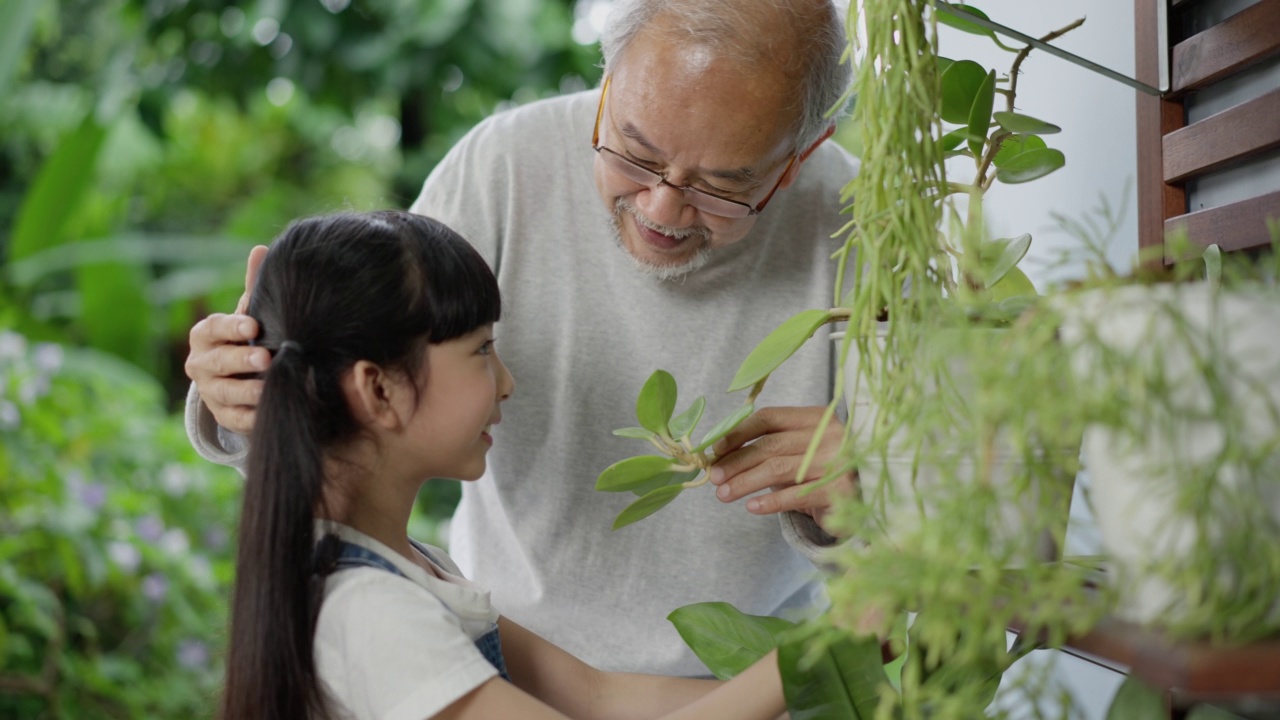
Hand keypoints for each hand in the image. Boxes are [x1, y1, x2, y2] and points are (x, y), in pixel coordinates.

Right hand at [183, 245, 269, 434]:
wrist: (238, 378)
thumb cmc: (246, 338)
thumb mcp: (249, 315)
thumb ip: (254, 287)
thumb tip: (261, 249)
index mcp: (205, 335)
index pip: (213, 328)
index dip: (231, 327)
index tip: (253, 326)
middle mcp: (201, 364)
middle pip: (217, 362)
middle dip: (241, 360)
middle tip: (266, 358)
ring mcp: (210, 392)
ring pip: (225, 392)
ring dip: (248, 391)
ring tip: (270, 388)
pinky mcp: (223, 416)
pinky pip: (235, 418)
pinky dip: (251, 416)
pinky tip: (269, 411)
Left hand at [708, 406, 856, 535]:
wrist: (864, 499)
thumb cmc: (822, 471)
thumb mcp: (799, 451)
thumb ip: (769, 448)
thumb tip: (721, 456)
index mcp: (816, 417)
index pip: (769, 417)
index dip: (739, 432)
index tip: (716, 449)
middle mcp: (828, 435)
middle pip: (770, 445)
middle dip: (736, 461)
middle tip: (715, 478)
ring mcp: (836, 462)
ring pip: (778, 469)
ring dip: (745, 482)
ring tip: (723, 495)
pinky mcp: (839, 490)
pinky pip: (795, 496)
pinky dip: (769, 501)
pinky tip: (751, 507)